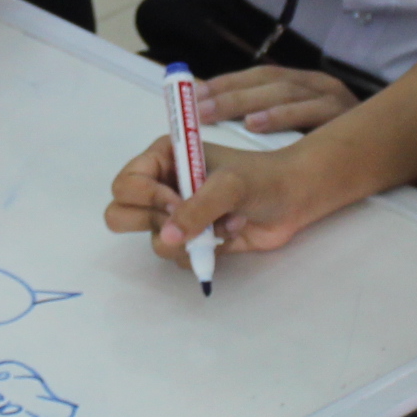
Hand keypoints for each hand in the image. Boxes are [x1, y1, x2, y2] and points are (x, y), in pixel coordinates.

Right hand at [105, 133, 327, 263]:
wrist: (295, 198)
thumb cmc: (262, 178)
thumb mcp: (229, 185)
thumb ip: (197, 208)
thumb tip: (166, 236)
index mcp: (163, 159)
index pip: (126, 184)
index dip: (146, 198)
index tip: (176, 203)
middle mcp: (161, 186)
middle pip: (121, 214)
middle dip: (155, 222)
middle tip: (184, 218)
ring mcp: (175, 215)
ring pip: (153, 240)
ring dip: (190, 238)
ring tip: (222, 223)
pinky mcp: (191, 240)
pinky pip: (176, 257)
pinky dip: (203, 251)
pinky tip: (228, 234)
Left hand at [201, 63, 358, 136]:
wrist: (394, 150)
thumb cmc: (342, 143)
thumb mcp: (306, 125)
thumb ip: (271, 119)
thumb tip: (222, 119)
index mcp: (304, 83)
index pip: (260, 75)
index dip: (226, 82)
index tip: (194, 94)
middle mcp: (318, 84)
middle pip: (267, 81)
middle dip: (228, 92)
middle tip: (196, 107)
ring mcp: (333, 98)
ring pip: (283, 92)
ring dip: (245, 101)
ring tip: (214, 111)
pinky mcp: (345, 116)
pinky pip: (309, 112)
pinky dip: (280, 116)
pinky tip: (255, 125)